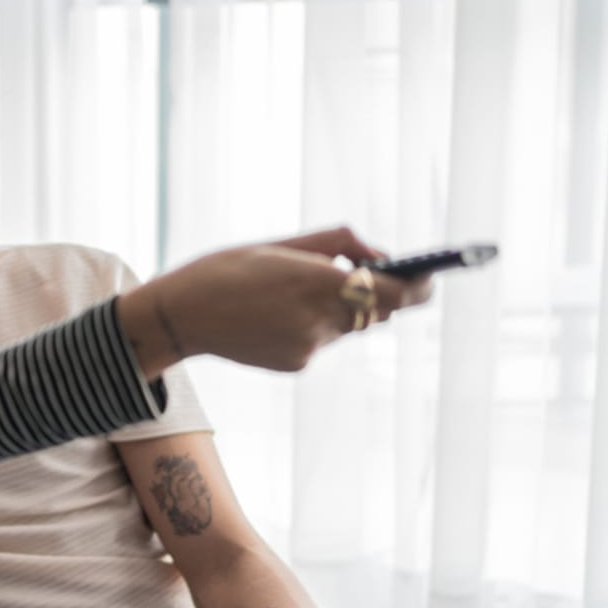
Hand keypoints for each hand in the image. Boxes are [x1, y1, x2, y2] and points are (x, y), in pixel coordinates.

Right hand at [118, 225, 433, 376]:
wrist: (177, 319)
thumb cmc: (225, 270)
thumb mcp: (279, 243)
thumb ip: (336, 243)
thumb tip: (379, 254)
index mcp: (316, 280)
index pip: (395, 292)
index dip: (420, 285)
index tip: (430, 276)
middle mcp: (319, 319)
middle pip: (376, 309)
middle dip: (375, 293)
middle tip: (360, 274)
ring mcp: (310, 347)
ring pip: (347, 325)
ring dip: (336, 308)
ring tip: (289, 294)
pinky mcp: (297, 364)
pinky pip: (321, 341)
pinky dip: (310, 327)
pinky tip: (272, 317)